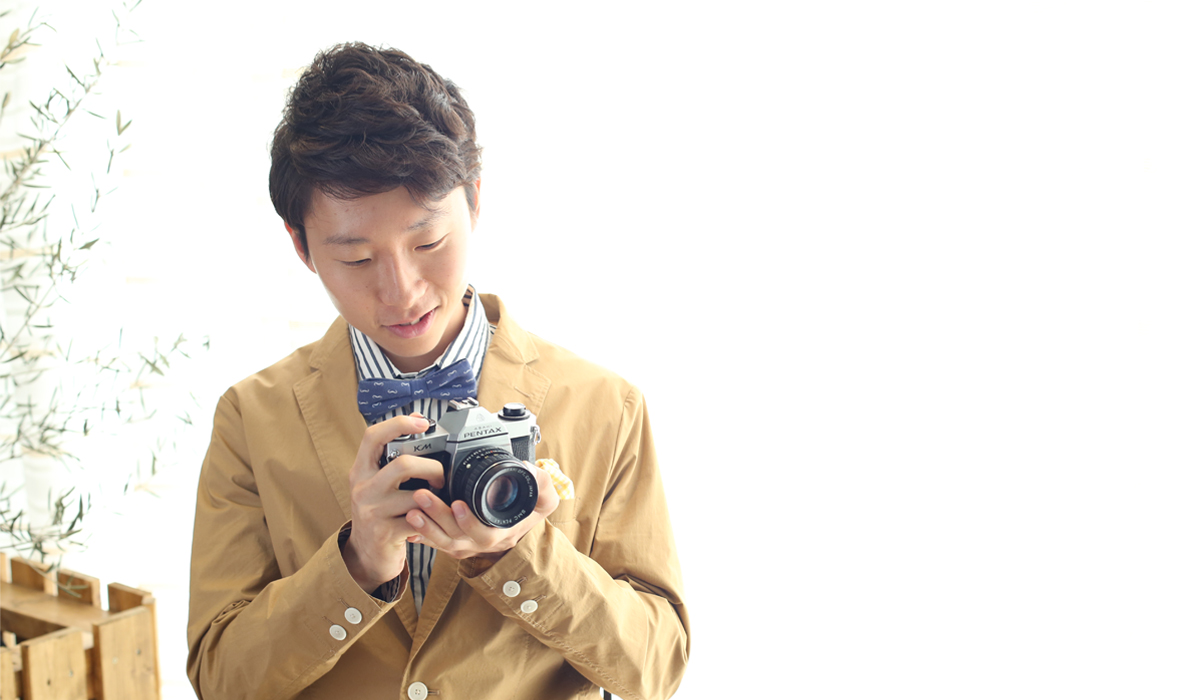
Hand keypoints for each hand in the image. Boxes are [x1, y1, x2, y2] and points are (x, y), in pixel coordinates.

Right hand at [342, 413, 445, 592]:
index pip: (373, 436)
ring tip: (440, 500)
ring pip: (417, 496)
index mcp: (361, 471)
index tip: (423, 422)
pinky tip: (435, 519)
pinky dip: (435, 519)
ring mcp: (373, 512)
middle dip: (432, 468)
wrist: (366, 554)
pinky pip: (420, 521)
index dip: (398, 423)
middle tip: (440, 477)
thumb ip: (391, 461)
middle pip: (403, 465)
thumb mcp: (376, 484)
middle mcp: (363, 489)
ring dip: (437, 497)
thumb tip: (421, 425)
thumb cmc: (379, 513)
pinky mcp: (385, 533)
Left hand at [404, 463, 560, 561]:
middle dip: (438, 518)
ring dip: (426, 527)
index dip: (469, 522)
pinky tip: (408, 525)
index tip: (458, 504)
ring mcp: (468, 545)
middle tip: (422, 496)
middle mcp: (483, 543)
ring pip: (444, 542)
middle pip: (457, 538)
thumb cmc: (529, 511)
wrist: (520, 527)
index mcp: (503, 533)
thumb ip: (542, 484)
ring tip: (411, 510)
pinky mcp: (456, 543)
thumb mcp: (544, 499)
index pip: (485, 534)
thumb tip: (530, 469)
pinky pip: (436, 544)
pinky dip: (422, 535)